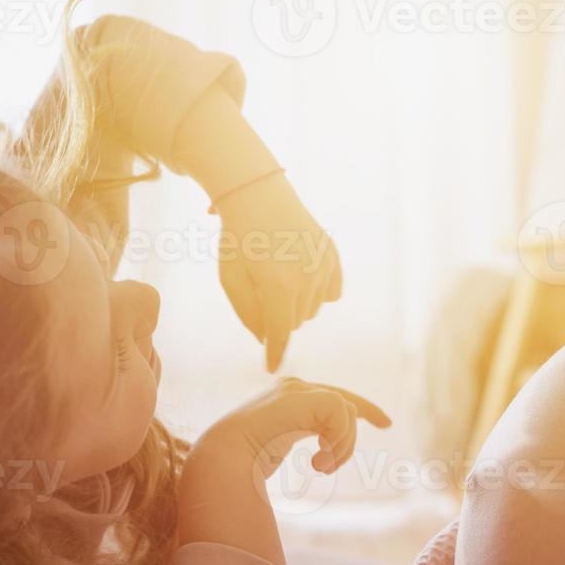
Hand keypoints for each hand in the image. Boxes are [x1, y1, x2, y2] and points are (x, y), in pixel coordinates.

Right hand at [201, 378, 390, 477]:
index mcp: (284, 401)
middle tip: (386, 424)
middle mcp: (291, 389)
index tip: (384, 423)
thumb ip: (297, 439)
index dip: (361, 408)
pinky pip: (341, 411)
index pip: (330, 399)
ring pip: (345, 410)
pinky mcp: (302, 395)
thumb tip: (323, 447)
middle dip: (367, 411)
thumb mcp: (277, 450)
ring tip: (321, 467)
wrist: (223, 459)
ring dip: (342, 446)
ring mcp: (296, 390)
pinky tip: (318, 459)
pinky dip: (337, 439)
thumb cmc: (241, 465)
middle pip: (343, 400)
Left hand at [216, 174, 342, 371]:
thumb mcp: (231, 279)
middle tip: (262, 290)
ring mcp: (324, 268)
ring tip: (279, 276)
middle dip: (278, 316)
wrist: (259, 196)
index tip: (271, 368)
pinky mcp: (333, 258)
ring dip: (296, 303)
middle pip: (295, 322)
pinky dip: (316, 292)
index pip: (280, 334)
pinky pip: (331, 294)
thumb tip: (267, 338)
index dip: (274, 353)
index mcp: (278, 286)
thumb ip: (247, 314)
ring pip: (313, 310)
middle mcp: (307, 279)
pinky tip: (301, 274)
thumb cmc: (238, 239)